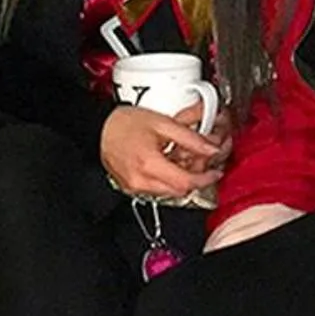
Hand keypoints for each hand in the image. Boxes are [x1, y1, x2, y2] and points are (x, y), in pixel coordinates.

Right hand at [98, 102, 225, 201]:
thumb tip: (211, 148)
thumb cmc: (125, 123)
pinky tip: (166, 166)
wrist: (99, 128)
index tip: (215, 172)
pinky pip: (155, 190)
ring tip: (182, 163)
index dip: (205, 179)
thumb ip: (190, 138)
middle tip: (202, 166)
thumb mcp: (163, 123)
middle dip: (194, 180)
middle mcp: (141, 180)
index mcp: (149, 163)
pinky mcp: (130, 187)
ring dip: (180, 181)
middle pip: (179, 191)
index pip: (186, 182)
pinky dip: (166, 181)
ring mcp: (134, 186)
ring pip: (168, 193)